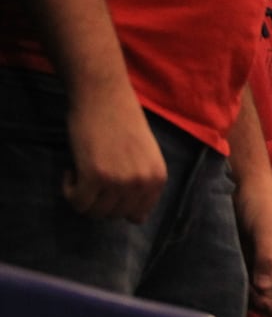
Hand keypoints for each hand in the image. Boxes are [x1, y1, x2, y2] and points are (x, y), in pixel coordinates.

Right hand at [61, 77, 165, 221]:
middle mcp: (142, 182)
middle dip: (99, 200)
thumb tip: (137, 220)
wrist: (104, 96)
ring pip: (94, 212)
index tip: (110, 182)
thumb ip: (142, 185)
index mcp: (158, 177)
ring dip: (83, 194)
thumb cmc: (123, 122)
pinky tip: (73, 169)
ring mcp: (120, 181)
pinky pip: (77, 202)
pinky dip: (68, 189)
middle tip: (94, 174)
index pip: (137, 214)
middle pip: (114, 215)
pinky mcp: (95, 176)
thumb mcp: (144, 156)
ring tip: (84, 169)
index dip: (118, 202)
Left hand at [235, 175, 271, 315]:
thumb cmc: (262, 205)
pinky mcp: (258, 271)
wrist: (246, 192)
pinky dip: (252, 298)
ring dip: (263, 304)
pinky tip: (243, 287)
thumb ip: (267, 258)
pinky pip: (260, 295)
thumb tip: (265, 287)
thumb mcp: (266, 230)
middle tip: (257, 294)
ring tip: (248, 291)